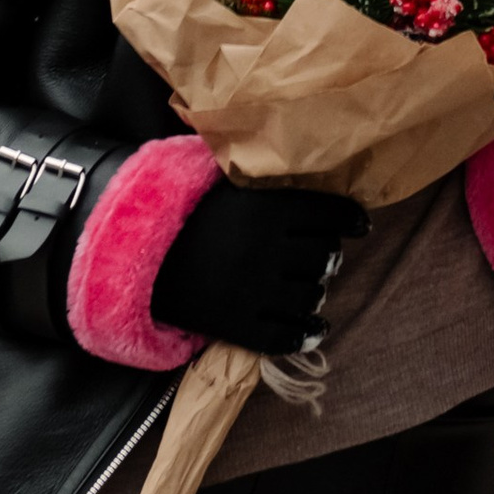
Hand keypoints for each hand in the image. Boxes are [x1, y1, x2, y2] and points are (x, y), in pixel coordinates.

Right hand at [154, 182, 365, 354]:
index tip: (360, 225)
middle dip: (328, 255)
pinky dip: (307, 333)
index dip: (350, 219)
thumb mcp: (224, 183)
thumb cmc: (183, 212)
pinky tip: (316, 328)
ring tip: (312, 287)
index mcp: (264, 208)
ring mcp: (252, 291)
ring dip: (317, 291)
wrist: (133, 255)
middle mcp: (266, 250)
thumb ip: (263, 179)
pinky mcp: (236, 325)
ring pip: (310, 294)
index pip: (328, 213)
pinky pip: (285, 335)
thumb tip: (304, 158)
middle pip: (323, 255)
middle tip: (324, 255)